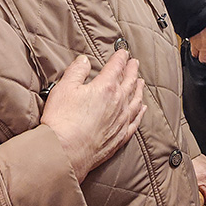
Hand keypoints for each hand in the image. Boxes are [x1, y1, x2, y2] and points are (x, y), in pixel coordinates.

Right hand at [41, 53, 146, 182]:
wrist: (65, 153)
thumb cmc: (62, 120)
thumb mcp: (64, 88)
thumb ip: (77, 71)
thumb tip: (85, 60)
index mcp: (105, 87)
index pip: (116, 67)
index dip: (120, 58)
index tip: (123, 52)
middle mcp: (118, 103)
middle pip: (129, 82)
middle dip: (132, 70)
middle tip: (134, 63)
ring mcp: (121, 121)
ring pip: (136, 100)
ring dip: (139, 89)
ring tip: (141, 82)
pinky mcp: (120, 137)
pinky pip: (135, 122)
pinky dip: (140, 113)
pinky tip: (142, 109)